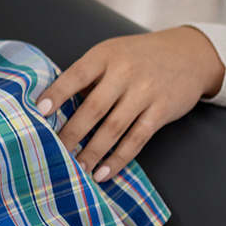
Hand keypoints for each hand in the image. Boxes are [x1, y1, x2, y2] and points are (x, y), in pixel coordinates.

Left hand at [36, 27, 224, 182]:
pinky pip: (137, 139)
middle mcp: (124, 74)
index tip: (39, 110)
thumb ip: (87, 77)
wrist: (186, 54)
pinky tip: (103, 171)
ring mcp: (145, 93)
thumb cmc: (136, 56)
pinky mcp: (162, 112)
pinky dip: (119, 158)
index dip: (57, 93)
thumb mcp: (109, 54)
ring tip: (77, 168)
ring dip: (93, 151)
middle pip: (94, 107)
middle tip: (53, 151)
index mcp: (104, 56)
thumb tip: (56, 106)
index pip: (76, 75)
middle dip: (72, 132)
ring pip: (114, 127)